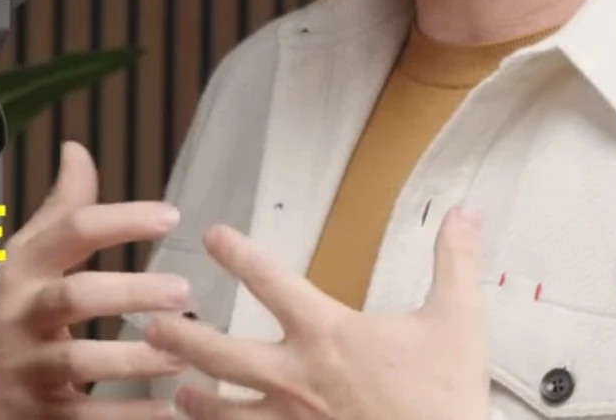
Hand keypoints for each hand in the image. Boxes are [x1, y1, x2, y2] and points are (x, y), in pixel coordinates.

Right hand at [0, 140, 193, 418]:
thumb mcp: (23, 258)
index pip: (69, 232)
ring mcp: (23, 365)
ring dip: (135, 357)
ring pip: (77, 359)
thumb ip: (59, 210)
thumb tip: (77, 151)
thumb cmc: (0, 313)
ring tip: (184, 354)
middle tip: (182, 291)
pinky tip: (163, 408)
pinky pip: (81, 415)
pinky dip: (124, 415)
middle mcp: (18, 314)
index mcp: (20, 270)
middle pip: (74, 296)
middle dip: (130, 292)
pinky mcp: (33, 410)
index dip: (120, 220)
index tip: (170, 215)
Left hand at [143, 206, 488, 419]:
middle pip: (221, 352)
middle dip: (182, 337)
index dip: (237, 254)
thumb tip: (463, 215)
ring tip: (175, 393)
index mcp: (328, 335)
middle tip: (152, 325)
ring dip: (193, 401)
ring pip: (222, 412)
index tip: (212, 236)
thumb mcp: (458, 322)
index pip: (271, 282)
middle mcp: (296, 379)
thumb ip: (454, 262)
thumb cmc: (444, 402)